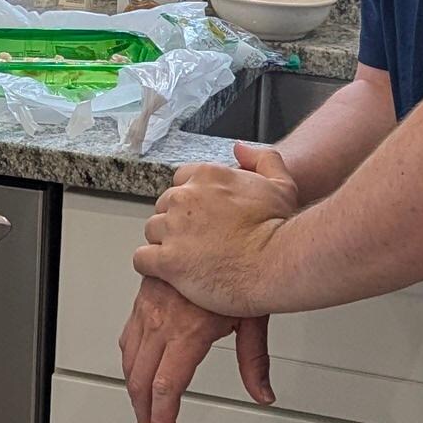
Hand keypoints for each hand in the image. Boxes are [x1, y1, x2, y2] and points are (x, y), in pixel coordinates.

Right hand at [119, 275, 274, 422]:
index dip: (163, 422)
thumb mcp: (253, 318)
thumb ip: (255, 361)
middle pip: (141, 381)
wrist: (219, 228)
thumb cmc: (240, 265)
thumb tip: (264, 393)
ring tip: (147, 413)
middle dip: (146, 416)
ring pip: (130, 361)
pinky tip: (137, 371)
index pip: (166, 388)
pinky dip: (130, 363)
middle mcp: (162, 320)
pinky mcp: (143, 298)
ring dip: (135, 392)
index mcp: (187, 330)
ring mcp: (149, 308)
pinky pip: (127, 337)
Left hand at [132, 141, 300, 318]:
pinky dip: (151, 266)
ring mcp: (174, 228)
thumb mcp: (281, 184)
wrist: (276, 265)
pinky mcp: (168, 260)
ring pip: (152, 230)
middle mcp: (185, 198)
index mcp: (208, 176)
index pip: (181, 181)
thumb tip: (239, 149)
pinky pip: (142, 259)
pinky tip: (167, 273)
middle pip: (164, 205)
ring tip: (185, 259)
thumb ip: (261, 160)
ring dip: (164, 243)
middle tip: (197, 241)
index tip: (202, 218)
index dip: (191, 201)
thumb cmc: (279, 230)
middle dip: (176, 222)